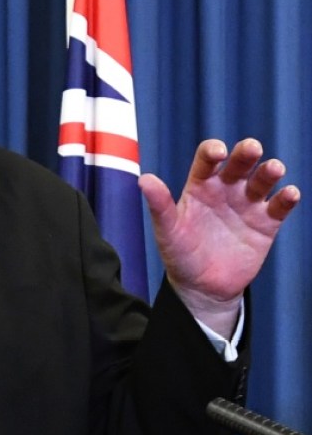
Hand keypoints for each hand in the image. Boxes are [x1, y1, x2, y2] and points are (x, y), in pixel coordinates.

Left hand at [139, 138, 299, 334]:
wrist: (202, 286)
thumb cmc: (180, 254)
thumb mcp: (167, 231)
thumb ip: (160, 206)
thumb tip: (144, 179)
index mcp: (200, 185)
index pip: (207, 160)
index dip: (213, 151)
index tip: (218, 152)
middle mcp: (226, 189)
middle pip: (239, 163)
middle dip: (246, 153)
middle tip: (252, 148)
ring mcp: (248, 204)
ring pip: (262, 180)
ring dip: (269, 171)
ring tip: (273, 169)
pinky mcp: (266, 223)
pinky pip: (279, 206)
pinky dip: (287, 198)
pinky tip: (289, 194)